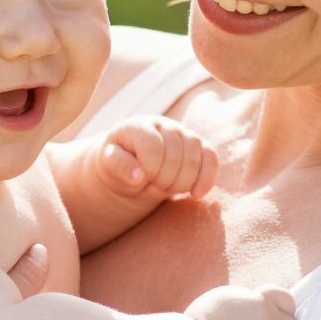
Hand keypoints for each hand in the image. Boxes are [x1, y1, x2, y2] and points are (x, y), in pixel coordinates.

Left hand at [96, 116, 219, 201]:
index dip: (149, 171)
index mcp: (139, 125)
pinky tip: (195, 194)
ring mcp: (185, 134)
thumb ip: (118, 166)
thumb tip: (138, 176)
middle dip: (163, 182)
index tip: (139, 180)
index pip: (153, 148)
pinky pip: (212, 160)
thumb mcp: (108, 165)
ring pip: (195, 161)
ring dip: (180, 185)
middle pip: (176, 158)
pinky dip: (206, 180)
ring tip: (164, 188)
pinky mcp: (200, 147)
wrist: (133, 165)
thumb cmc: (118, 164)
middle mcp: (165, 125)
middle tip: (150, 187)